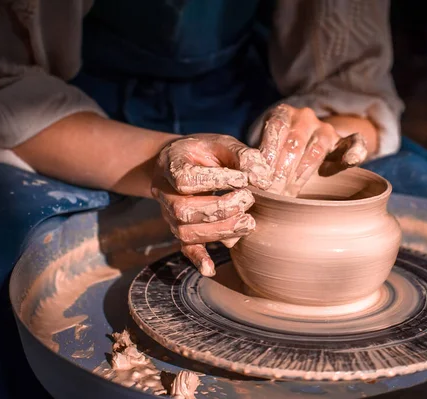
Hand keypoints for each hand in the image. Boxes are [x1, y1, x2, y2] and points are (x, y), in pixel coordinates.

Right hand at [152, 134, 271, 275]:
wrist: (182, 163)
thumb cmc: (205, 152)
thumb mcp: (222, 144)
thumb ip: (242, 156)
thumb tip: (262, 178)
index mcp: (172, 165)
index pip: (186, 179)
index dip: (214, 181)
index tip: (242, 179)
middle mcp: (165, 193)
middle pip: (184, 210)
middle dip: (220, 209)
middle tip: (248, 200)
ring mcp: (170, 215)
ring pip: (186, 231)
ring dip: (219, 230)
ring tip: (248, 222)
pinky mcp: (181, 230)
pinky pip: (185, 248)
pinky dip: (198, 259)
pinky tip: (211, 269)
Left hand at [259, 104, 367, 195]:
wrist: (302, 143)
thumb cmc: (275, 152)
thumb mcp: (263, 148)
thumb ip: (257, 158)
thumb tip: (246, 176)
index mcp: (283, 113)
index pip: (275, 129)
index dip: (267, 155)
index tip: (260, 177)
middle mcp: (305, 117)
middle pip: (293, 143)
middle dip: (279, 171)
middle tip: (270, 192)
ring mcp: (325, 129)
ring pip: (316, 150)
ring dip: (300, 174)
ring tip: (287, 193)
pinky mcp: (342, 142)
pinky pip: (353, 143)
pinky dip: (353, 151)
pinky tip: (350, 160)